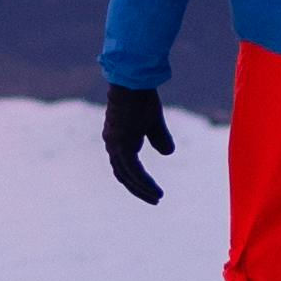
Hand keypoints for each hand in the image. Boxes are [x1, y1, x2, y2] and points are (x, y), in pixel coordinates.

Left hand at [102, 82, 174, 203]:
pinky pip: (132, 170)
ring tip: (157, 198)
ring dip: (142, 189)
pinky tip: (154, 189)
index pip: (124, 166)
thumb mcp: (153, 121)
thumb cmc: (142, 97)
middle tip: (154, 200)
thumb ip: (159, 137)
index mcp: (117, 138)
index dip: (136, 179)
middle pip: (123, 175)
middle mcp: (112, 144)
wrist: (134, 80)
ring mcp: (115, 144)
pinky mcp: (121, 144)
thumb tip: (167, 153)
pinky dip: (143, 182)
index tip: (150, 190)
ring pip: (127, 175)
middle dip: (138, 189)